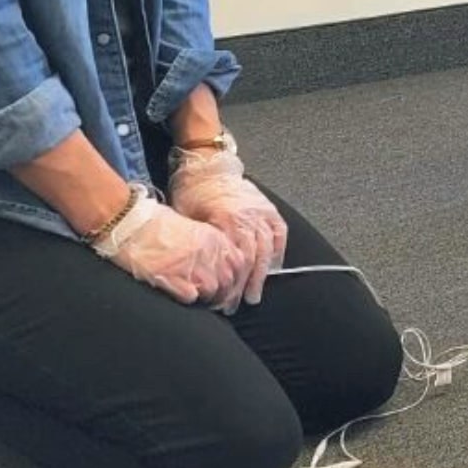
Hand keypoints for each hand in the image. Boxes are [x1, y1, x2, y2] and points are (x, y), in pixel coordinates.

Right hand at [95, 194, 243, 305]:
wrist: (127, 221)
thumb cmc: (154, 224)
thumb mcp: (192, 228)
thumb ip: (210, 246)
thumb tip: (221, 265)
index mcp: (213, 238)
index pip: (240, 265)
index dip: (236, 279)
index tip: (229, 286)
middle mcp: (205, 251)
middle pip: (229, 280)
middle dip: (224, 293)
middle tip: (216, 300)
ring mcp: (188, 265)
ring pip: (213, 290)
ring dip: (208, 298)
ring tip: (201, 301)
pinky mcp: (169, 277)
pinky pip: (191, 297)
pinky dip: (189, 300)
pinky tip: (182, 296)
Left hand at [168, 147, 288, 309]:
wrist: (206, 165)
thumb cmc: (192, 192)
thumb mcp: (188, 218)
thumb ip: (203, 243)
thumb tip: (205, 272)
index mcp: (229, 219)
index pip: (237, 259)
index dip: (234, 284)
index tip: (228, 300)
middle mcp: (250, 216)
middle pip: (254, 258)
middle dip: (248, 284)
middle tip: (242, 303)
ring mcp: (262, 211)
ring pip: (268, 248)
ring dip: (263, 274)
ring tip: (256, 293)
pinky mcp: (268, 207)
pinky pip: (279, 232)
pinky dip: (278, 250)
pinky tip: (273, 266)